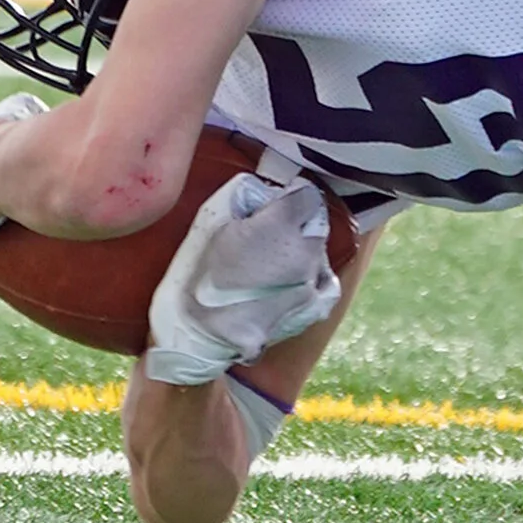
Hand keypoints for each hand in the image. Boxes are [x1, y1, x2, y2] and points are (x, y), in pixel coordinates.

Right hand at [145, 174, 342, 386]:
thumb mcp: (211, 219)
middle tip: (267, 233)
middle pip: (315, 222)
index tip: (275, 203)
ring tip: (270, 264)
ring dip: (302, 250)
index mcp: (281, 225)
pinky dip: (313, 278)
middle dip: (296, 222)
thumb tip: (264, 188)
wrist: (196, 334)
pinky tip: (291, 281)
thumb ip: (244, 194)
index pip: (307, 194)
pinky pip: (325, 283)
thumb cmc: (197, 272)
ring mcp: (313, 282)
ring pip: (319, 252)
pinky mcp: (314, 308)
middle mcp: (306, 251)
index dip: (291, 195)